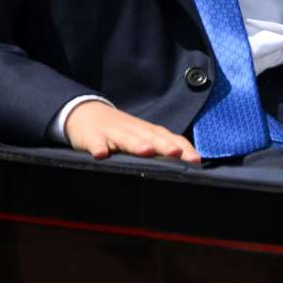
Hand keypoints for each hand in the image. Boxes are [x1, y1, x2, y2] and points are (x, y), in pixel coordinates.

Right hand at [64, 101, 200, 162]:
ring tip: (146, 151)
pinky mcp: (92, 136)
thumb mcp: (141, 138)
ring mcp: (113, 132)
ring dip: (137, 144)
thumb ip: (158, 150)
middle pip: (152, 137)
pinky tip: (100, 155)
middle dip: (165, 145)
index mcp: (148, 132)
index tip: (195, 162)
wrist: (87, 113)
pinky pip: (96, 142)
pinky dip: (98, 147)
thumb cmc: (121, 132)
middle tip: (177, 154)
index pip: (170, 139)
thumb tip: (183, 169)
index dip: (183, 149)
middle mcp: (134, 130)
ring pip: (126, 138)